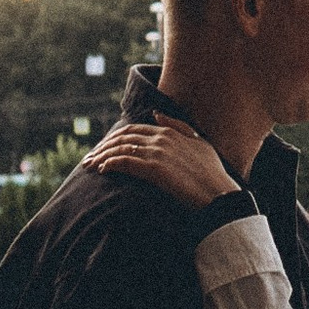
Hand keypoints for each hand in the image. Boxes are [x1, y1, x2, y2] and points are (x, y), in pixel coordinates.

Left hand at [89, 120, 237, 208]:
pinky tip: (101, 170)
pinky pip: (123, 162)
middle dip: (102, 147)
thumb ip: (178, 126)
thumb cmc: (212, 173)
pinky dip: (109, 164)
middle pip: (122, 138)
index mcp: (169, 131)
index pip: (133, 130)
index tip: (103, 149)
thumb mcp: (199, 142)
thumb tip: (156, 114)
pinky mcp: (153, 169)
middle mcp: (161, 138)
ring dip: (101, 157)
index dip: (115, 138)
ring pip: (119, 149)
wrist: (219, 195)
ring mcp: (157, 153)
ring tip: (89, 166)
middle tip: (89, 158)